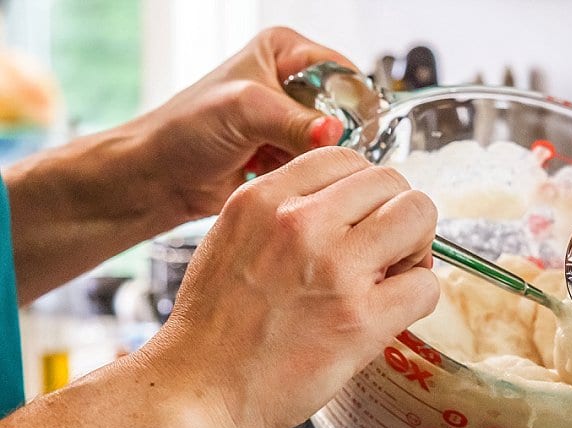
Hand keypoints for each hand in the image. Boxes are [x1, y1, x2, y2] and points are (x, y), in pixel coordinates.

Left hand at [135, 27, 355, 219]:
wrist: (163, 177)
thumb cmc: (186, 130)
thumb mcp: (244, 111)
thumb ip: (294, 121)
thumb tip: (334, 133)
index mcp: (285, 52)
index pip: (343, 72)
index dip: (353, 102)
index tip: (357, 133)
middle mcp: (292, 83)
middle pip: (346, 110)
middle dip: (339, 137)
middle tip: (326, 157)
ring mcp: (293, 121)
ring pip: (336, 143)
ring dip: (324, 161)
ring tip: (300, 170)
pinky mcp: (291, 154)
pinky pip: (322, 167)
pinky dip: (313, 177)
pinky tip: (295, 181)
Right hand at [137, 147, 438, 427]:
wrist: (198, 390)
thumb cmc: (216, 328)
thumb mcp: (234, 240)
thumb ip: (287, 216)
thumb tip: (353, 212)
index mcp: (265, 197)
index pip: (344, 156)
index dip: (365, 190)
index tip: (361, 221)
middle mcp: (301, 223)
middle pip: (391, 182)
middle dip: (399, 215)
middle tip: (389, 253)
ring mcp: (335, 269)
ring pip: (418, 217)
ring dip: (418, 247)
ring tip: (394, 279)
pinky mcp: (361, 319)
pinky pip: (425, 284)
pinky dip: (418, 297)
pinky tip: (391, 315)